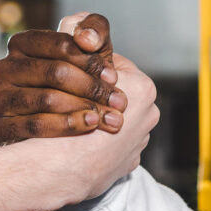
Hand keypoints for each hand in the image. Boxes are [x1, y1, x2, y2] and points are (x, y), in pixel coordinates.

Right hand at [0, 13, 125, 143]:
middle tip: (120, 103)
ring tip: (110, 118)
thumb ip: (95, 30)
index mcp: (22, 42)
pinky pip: (34, 126)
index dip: (91, 61)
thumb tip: (86, 39)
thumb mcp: (90, 49)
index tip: (114, 77)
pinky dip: (67, 126)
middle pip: (55, 73)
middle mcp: (4, 67)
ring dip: (84, 108)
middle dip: (93, 88)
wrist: (61, 128)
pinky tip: (89, 126)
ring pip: (46, 99)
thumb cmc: (79, 77)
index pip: (61, 46)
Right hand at [54, 52, 160, 200]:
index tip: (74, 70)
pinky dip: (102, 142)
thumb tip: (84, 41)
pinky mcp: (128, 163)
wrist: (61, 168)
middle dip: (99, 94)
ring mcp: (140, 142)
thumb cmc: (68, 118)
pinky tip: (82, 141)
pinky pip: (114, 144)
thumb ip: (88, 60)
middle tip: (72, 95)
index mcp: (144, 88)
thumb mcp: (79, 75)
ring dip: (100, 118)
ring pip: (116, 119)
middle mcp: (149, 115)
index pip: (115, 65)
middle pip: (118, 93)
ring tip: (75, 119)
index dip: (91, 66)